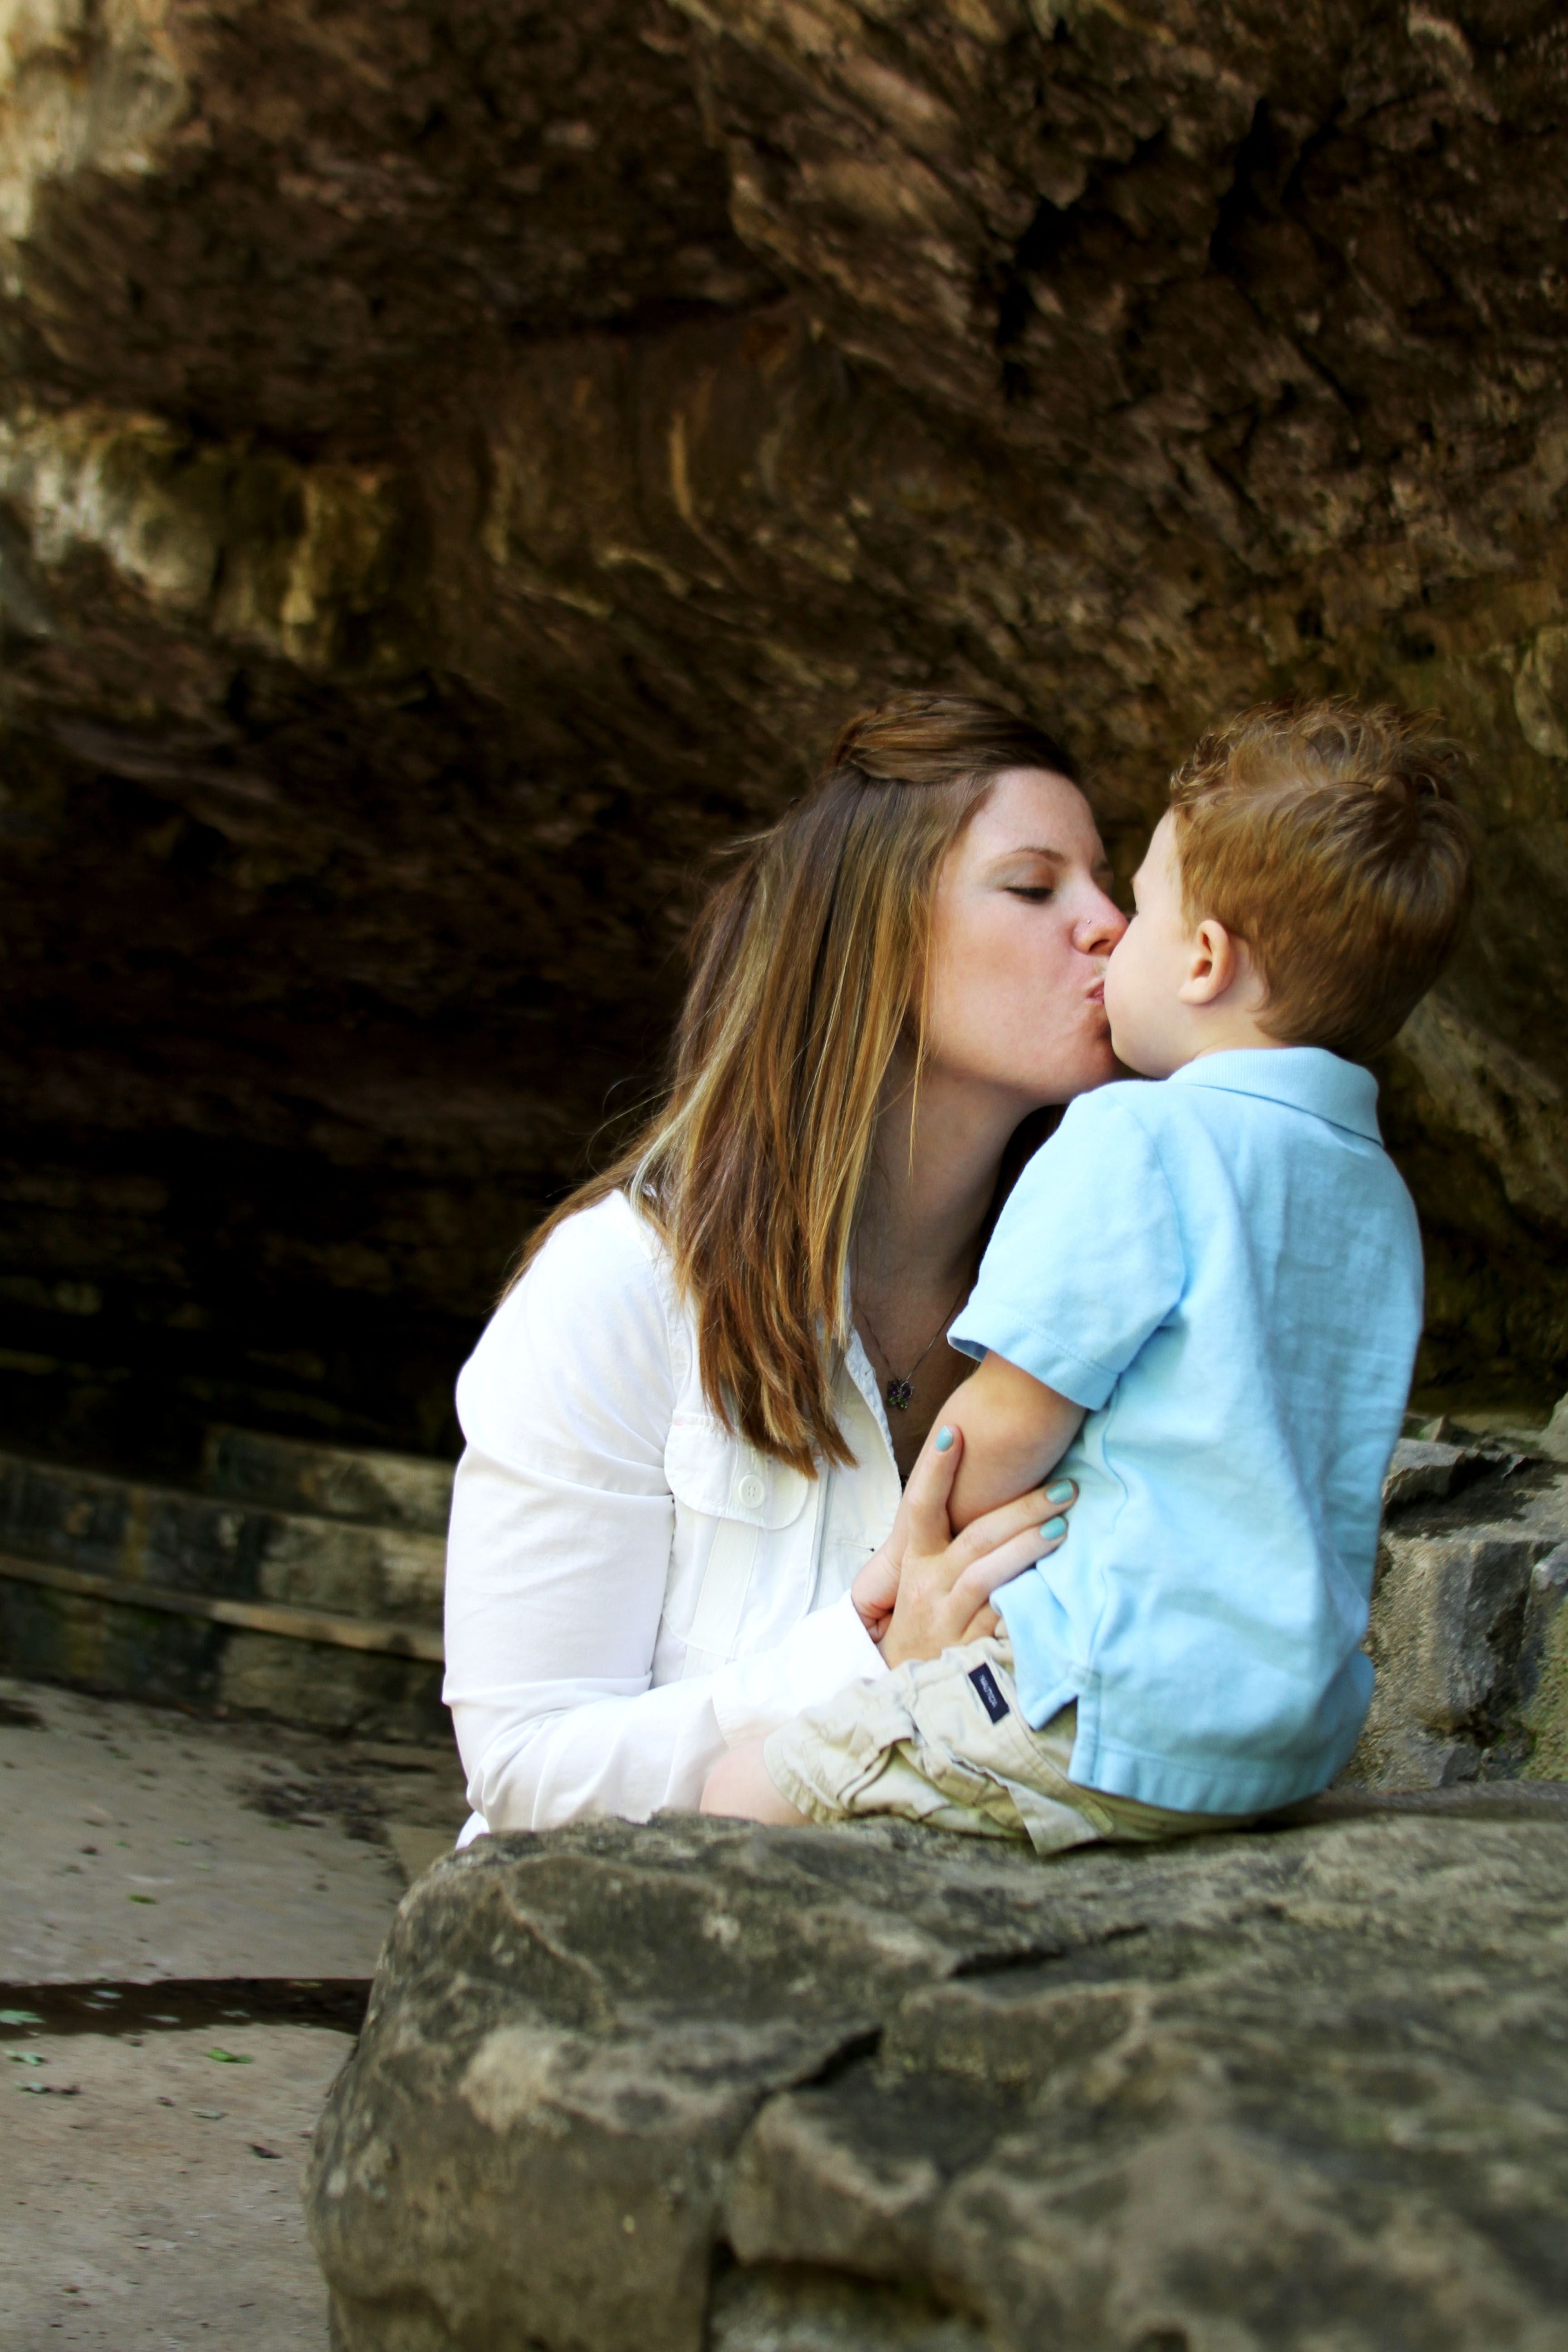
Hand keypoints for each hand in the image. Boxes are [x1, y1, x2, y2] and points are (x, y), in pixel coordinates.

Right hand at [851, 1424, 1074, 1666]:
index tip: (954, 1432)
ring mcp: (949, 1613)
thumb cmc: (925, 1622)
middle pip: (975, 1535)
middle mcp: (929, 1582)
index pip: (921, 1507)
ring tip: (1064, 1525)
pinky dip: (1024, 1598)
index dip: (935, 1470)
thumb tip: (997, 1503)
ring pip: (988, 1571)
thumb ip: (952, 1545)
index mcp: (917, 1560)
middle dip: (1020, 1508)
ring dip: (1027, 1545)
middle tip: (1064, 1487)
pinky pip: (1000, 1615)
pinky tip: (1054, 1586)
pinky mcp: (969, 1644)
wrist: (908, 1687)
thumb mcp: (925, 1580)